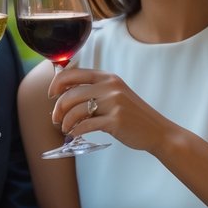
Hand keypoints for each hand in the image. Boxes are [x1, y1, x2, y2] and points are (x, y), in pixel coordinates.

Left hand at [47, 67, 170, 152]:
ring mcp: (114, 103)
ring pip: (76, 110)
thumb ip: (95, 91)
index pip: (74, 73)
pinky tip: (75, 134)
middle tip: (56, 119)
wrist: (157, 131)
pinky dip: (76, 130)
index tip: (51, 95)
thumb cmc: (133, 115)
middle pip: (71, 93)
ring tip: (66, 129)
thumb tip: (64, 94)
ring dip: (66, 122)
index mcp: (108, 78)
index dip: (57, 83)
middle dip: (58, 108)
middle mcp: (110, 87)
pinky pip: (86, 125)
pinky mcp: (116, 121)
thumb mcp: (116, 94)